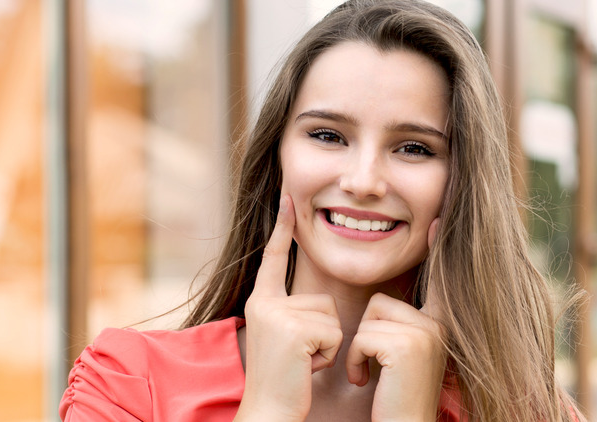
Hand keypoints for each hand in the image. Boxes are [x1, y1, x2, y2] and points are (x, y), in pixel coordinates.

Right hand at [235, 195, 342, 421]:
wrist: (271, 411)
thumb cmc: (285, 379)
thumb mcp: (286, 337)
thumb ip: (297, 313)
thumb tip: (322, 301)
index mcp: (263, 302)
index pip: (274, 258)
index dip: (282, 227)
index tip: (287, 195)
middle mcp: (264, 303)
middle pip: (322, 299)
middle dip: (324, 331)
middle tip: (301, 356)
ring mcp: (276, 315)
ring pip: (331, 315)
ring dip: (326, 344)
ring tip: (303, 361)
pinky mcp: (292, 329)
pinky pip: (333, 333)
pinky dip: (328, 355)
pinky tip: (306, 367)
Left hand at [346, 218, 446, 420]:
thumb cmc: (394, 396)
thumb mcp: (400, 354)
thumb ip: (398, 326)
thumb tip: (382, 302)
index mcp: (438, 323)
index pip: (437, 280)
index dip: (438, 249)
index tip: (438, 220)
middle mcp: (439, 324)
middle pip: (382, 301)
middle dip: (367, 333)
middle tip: (373, 365)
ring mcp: (426, 333)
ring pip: (370, 317)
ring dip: (359, 349)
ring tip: (372, 375)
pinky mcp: (407, 346)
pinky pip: (363, 336)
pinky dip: (355, 360)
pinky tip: (368, 381)